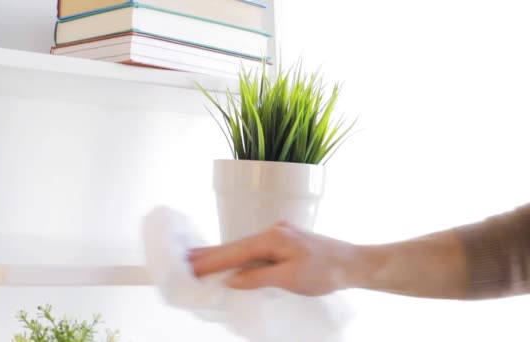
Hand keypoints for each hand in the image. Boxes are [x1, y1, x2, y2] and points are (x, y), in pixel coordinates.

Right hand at [189, 222, 358, 295]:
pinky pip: (254, 249)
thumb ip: (257, 278)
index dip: (209, 260)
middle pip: (234, 245)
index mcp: (271, 238)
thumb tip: (231, 280)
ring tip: (199, 259)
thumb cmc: (326, 271)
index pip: (232, 252)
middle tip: (184, 259)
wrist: (354, 263)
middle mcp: (272, 231)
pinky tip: (230, 258)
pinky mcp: (285, 240)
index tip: (188, 265)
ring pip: (243, 247)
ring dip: (222, 254)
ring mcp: (279, 234)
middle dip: (209, 254)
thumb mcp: (290, 279)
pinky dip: (238, 255)